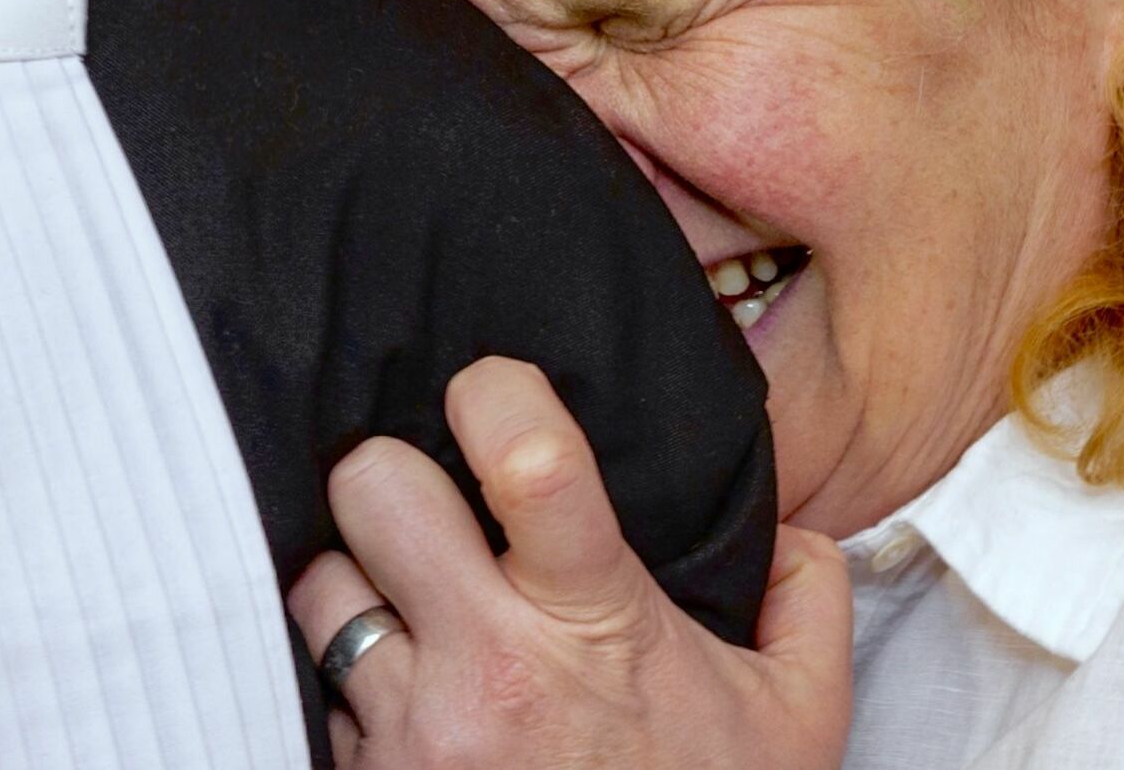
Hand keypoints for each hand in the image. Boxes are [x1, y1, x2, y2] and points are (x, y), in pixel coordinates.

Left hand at [288, 359, 848, 768]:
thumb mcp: (796, 710)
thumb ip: (806, 597)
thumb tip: (794, 531)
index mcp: (595, 620)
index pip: (527, 457)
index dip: (494, 393)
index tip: (491, 396)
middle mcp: (489, 668)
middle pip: (371, 489)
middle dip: (394, 482)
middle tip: (432, 512)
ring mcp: (415, 731)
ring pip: (321, 588)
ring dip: (361, 591)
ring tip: (418, 616)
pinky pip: (317, 692)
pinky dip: (355, 685)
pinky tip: (413, 700)